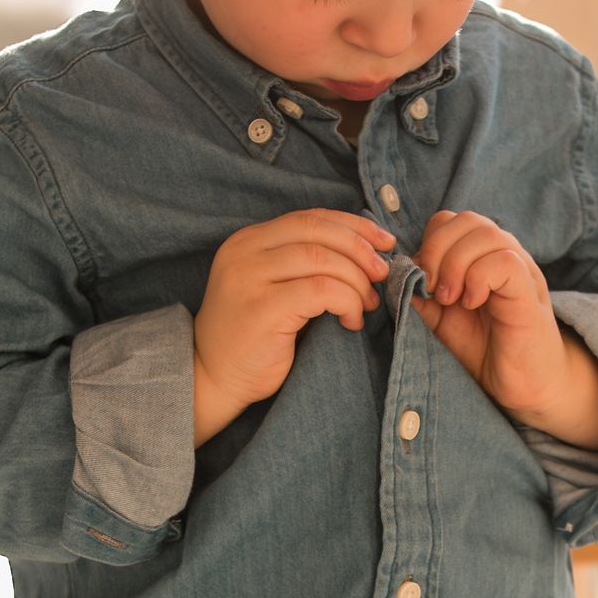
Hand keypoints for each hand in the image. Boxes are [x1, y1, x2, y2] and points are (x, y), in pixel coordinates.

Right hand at [193, 207, 395, 427]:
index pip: (309, 218)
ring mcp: (249, 277)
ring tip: (367, 304)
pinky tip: (350, 320)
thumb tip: (367, 253)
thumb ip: (305, 265)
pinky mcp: (262, 307)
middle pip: (317, 230)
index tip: (383, 243)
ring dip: (356, 280)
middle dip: (360, 249)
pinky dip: (347, 302)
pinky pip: (322, 290)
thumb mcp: (276, 289)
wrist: (214, 380)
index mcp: (248, 240)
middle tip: (382, 274)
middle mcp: (244, 251)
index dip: (352, 226)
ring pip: (322, 259)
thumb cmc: (254, 340)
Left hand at [412, 210, 570, 423]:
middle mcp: (503, 254)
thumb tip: (397, 274)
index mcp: (480, 256)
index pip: (450, 221)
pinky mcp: (530, 291)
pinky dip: (479, 279)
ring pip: (487, 234)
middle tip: (432, 290)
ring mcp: (521, 270)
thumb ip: (421, 295)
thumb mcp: (441, 320)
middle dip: (437, 250)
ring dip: (456, 265)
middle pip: (467, 219)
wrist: (523, 386)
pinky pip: (505, 261)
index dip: (429, 244)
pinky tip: (472, 303)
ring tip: (451, 300)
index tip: (422, 282)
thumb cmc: (486, 349)